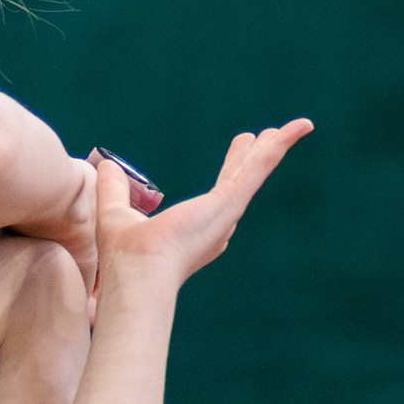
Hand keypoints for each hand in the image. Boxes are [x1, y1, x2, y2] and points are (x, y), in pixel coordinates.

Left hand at [98, 118, 310, 286]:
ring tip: (280, 130)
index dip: (228, 179)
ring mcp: (226, 214)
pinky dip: (279, 146)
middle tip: (260, 139)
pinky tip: (298, 128)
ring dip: (268, 150)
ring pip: (252, 173)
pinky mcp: (230, 202)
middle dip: (249, 161)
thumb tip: (106, 165)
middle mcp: (215, 225)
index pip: (215, 200)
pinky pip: (259, 168)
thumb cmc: (126, 258)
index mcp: (193, 231)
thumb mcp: (114, 212)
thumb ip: (113, 189)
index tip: (237, 162)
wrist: (138, 275)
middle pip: (238, 183)